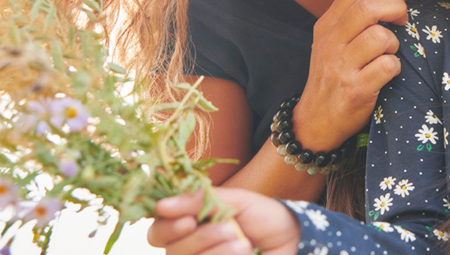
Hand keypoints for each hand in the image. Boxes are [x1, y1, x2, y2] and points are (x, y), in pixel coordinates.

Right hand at [148, 188, 300, 254]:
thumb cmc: (262, 216)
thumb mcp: (233, 200)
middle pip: (172, 252)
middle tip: (230, 229)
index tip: (190, 220)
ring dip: (217, 252)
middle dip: (201, 239)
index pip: (157, 232)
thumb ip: (198, 200)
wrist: (292, 236)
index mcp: (188, 227)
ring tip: (243, 242)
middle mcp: (190, 250)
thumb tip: (160, 205)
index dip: (168, 228)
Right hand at [294, 0, 411, 150]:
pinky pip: (388, 66)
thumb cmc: (333, 77)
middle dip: (396, 7)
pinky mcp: (354, 90)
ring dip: (394, 43)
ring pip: (380, 37)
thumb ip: (355, 18)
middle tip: (404, 19)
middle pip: (368, 7)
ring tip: (389, 52)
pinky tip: (387, 73)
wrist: (316, 121)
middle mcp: (329, 43)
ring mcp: (340, 67)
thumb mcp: (333, 42)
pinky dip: (395, 67)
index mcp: (325, 26)